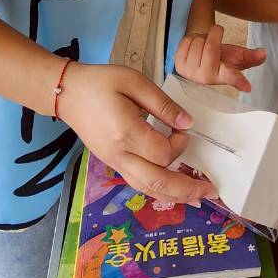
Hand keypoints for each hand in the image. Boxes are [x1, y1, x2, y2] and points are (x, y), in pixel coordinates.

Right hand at [58, 63, 215, 202]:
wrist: (67, 93)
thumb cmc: (100, 82)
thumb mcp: (134, 81)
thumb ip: (162, 104)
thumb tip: (187, 124)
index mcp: (125, 132)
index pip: (163, 152)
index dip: (180, 143)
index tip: (182, 128)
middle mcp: (119, 154)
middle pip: (157, 183)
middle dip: (186, 188)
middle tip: (210, 189)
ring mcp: (113, 162)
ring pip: (146, 189)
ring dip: (174, 196)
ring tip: (196, 196)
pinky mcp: (111, 163)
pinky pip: (137, 183)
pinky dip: (158, 190)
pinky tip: (172, 189)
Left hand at [174, 24, 265, 92]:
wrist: (200, 57)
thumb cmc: (221, 58)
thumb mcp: (236, 57)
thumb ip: (251, 56)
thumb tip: (263, 53)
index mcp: (223, 76)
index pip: (233, 78)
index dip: (240, 81)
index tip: (247, 87)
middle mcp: (206, 78)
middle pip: (211, 46)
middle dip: (214, 34)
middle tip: (216, 35)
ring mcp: (190, 73)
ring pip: (197, 41)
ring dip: (202, 37)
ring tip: (205, 44)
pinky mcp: (178, 65)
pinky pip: (186, 41)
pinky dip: (191, 38)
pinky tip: (195, 47)